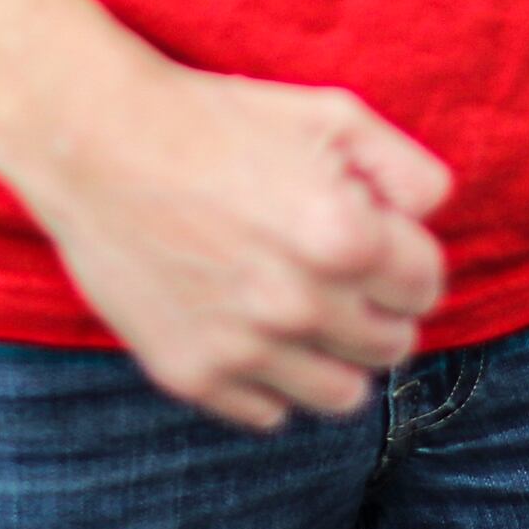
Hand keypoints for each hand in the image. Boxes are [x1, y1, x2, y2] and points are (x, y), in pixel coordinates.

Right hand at [0, 52, 452, 429]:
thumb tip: (433, 220)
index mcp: (346, 238)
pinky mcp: (192, 374)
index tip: (380, 245)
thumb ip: (407, 169)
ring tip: (305, 314)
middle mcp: (301, 305)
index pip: (427, 286)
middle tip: (340, 278)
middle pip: (392, 345)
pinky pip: (269, 415)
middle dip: (379, 311)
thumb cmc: (216, 120)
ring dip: (337, 359)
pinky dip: (271, 383)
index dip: (408, 261)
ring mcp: (245, 347)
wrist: (95, 142)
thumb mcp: (330, 113)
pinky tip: (251, 331)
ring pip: (343, 396)